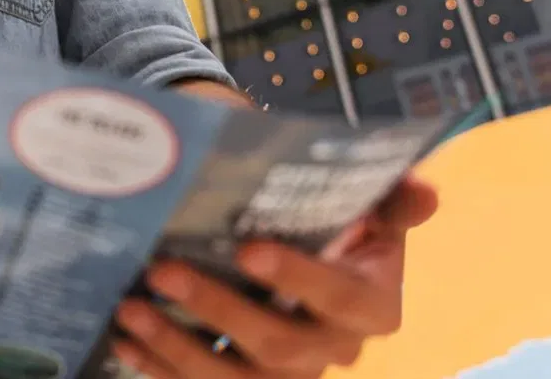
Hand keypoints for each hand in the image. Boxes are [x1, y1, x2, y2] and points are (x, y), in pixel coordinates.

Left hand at [112, 177, 437, 377]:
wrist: (303, 253)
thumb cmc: (334, 225)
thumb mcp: (366, 205)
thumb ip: (390, 198)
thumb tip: (426, 190)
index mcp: (373, 305)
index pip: (339, 297)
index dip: (298, 277)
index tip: (249, 248)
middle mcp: (334, 350)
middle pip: (280, 345)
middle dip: (219, 309)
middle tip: (164, 270)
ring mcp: (288, 377)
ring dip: (180, 346)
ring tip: (132, 307)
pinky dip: (160, 366)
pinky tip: (124, 338)